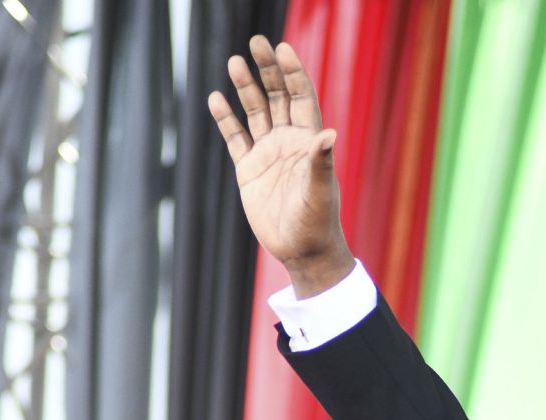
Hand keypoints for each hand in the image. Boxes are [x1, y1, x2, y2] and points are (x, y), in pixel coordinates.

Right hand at [208, 36, 353, 296]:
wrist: (302, 251)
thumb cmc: (318, 224)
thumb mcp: (319, 194)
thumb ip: (321, 164)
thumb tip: (329, 134)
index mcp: (308, 143)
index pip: (301, 99)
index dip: (293, 74)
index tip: (283, 49)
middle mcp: (288, 143)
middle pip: (278, 97)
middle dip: (268, 70)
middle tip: (257, 41)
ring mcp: (268, 154)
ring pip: (255, 112)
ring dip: (246, 88)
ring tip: (235, 61)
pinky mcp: (249, 170)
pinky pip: (235, 138)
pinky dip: (226, 119)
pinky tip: (216, 98)